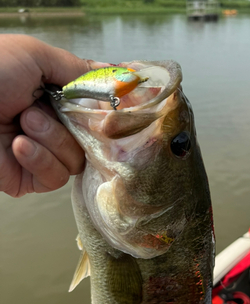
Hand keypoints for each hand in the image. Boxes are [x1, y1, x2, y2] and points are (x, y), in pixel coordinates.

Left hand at [0, 35, 101, 196]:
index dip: (99, 118)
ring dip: (51, 141)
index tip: (104, 114)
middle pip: (88, 142)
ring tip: (21, 124)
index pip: (91, 116)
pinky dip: (39, 160)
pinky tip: (17, 145)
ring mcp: (40, 155)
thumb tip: (110, 82)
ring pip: (75, 162)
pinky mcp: (28, 179)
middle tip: (35, 112)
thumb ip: (75, 70)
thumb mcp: (34, 56)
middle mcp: (50, 128)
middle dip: (66, 127)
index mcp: (51, 100)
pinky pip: (54, 178)